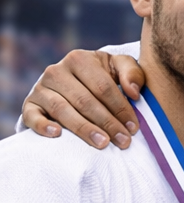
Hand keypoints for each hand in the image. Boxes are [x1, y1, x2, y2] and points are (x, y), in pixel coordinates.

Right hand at [22, 50, 146, 149]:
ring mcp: (40, 88)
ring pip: (62, 110)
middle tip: (123, 141)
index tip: (133, 127)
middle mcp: (56, 71)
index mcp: (79, 59)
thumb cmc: (102, 75)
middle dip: (107, 123)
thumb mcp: (119, 68)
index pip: (103, 87)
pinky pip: (32, 116)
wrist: (72, 81)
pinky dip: (42, 125)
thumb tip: (134, 92)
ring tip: (103, 143)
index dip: (120, 108)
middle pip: (85, 101)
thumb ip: (132, 74)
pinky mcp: (30, 104)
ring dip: (84, 128)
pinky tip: (57, 134)